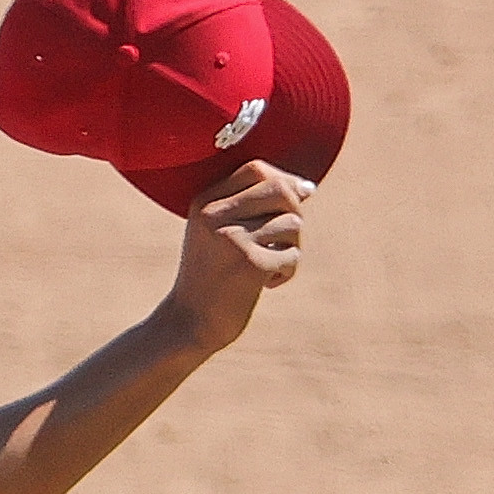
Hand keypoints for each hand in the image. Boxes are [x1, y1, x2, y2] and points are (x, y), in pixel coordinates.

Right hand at [163, 161, 310, 353]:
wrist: (187, 324)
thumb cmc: (209, 276)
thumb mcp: (216, 232)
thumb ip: (251, 205)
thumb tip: (306, 187)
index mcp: (203, 204)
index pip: (256, 169)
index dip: (283, 180)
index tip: (293, 200)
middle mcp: (214, 217)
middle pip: (280, 190)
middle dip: (293, 212)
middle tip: (283, 239)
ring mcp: (232, 240)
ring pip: (292, 223)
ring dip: (290, 246)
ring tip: (267, 266)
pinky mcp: (250, 265)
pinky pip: (292, 255)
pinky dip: (286, 272)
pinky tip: (264, 285)